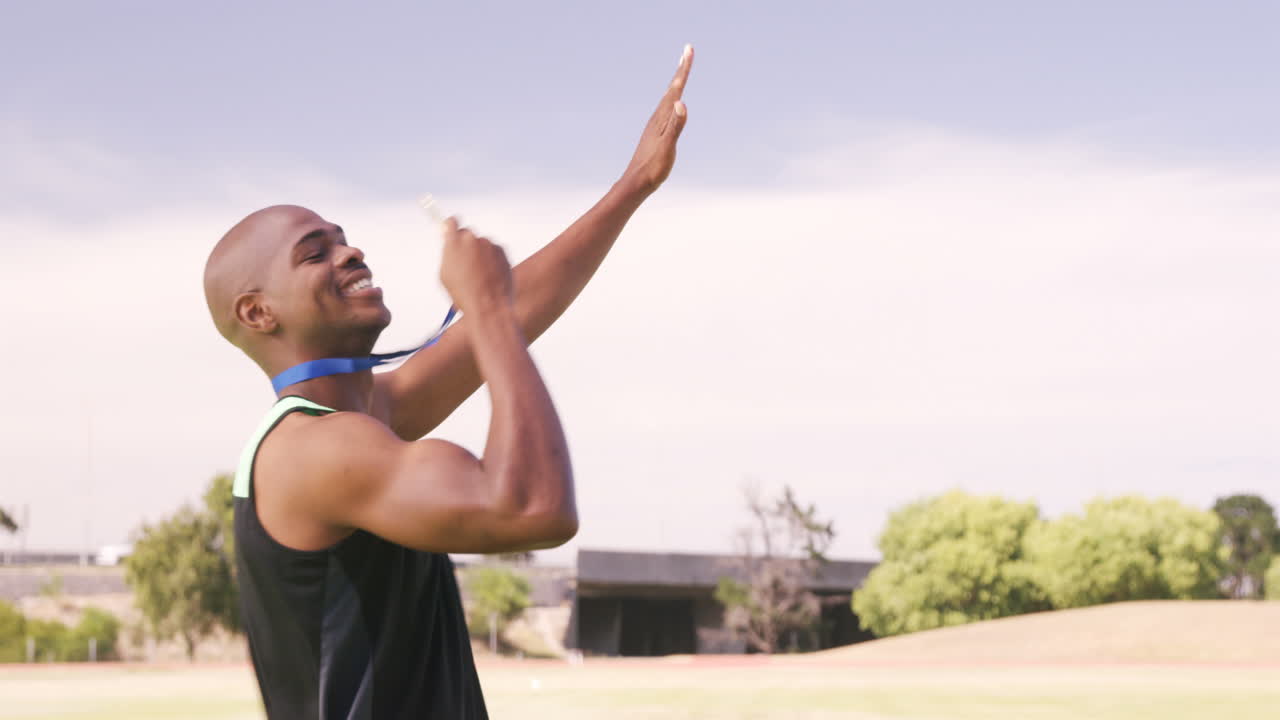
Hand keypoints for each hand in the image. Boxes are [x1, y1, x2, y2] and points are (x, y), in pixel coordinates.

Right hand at [439, 218, 512, 313]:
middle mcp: (471, 239)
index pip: (451, 222)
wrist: (489, 306)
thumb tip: (449, 242)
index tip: (451, 231)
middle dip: (466, 244)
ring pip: (482, 244)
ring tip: (479, 276)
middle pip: (467, 233)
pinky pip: (494, 251)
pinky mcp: (502, 250)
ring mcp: (488, 244)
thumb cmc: (463, 294)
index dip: (451, 227)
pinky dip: (492, 260)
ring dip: (480, 254)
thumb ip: (447, 254)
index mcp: (453, 243)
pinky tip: (490, 276)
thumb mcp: (446, 275)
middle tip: (466, 260)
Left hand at [619, 44, 693, 196]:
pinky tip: (672, 105)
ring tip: (682, 73)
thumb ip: (675, 125)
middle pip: (672, 89)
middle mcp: (657, 117)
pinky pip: (666, 110)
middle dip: (681, 70)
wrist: (636, 183)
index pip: (676, 88)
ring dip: (676, 83)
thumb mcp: (668, 147)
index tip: (688, 50)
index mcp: (662, 118)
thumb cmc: (653, 168)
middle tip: (687, 51)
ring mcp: (655, 125)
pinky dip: (672, 100)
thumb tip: (681, 102)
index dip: (683, 69)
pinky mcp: (655, 134)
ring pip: (668, 98)